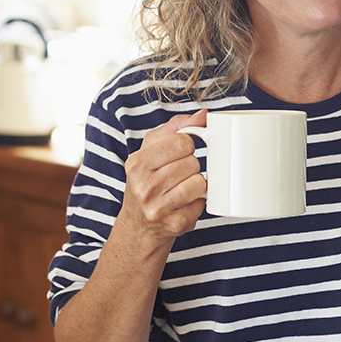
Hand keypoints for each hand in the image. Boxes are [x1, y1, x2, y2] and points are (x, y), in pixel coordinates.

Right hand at [118, 109, 207, 243]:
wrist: (139, 226)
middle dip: (192, 165)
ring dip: (197, 183)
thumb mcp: (151, 150)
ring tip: (184, 187)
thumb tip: (203, 115)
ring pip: (199, 183)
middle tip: (180, 173)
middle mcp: (144, 186)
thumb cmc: (148, 181)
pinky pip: (202, 204)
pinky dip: (199, 202)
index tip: (181, 152)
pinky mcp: (176, 224)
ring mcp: (159, 208)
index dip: (187, 145)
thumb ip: (176, 128)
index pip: (181, 142)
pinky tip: (185, 203)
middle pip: (192, 162)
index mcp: (137, 163)